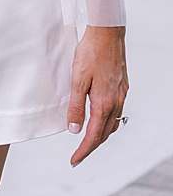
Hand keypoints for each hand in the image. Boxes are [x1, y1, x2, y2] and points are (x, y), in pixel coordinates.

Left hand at [68, 25, 128, 165]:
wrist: (108, 35)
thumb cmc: (89, 54)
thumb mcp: (76, 80)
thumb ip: (76, 106)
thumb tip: (74, 130)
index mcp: (104, 103)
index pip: (93, 135)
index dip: (83, 150)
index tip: (74, 160)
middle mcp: (116, 102)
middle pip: (104, 133)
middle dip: (91, 147)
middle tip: (78, 156)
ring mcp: (121, 96)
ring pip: (112, 124)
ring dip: (100, 136)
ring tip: (86, 142)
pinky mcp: (122, 88)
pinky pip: (116, 113)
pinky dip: (106, 122)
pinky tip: (99, 120)